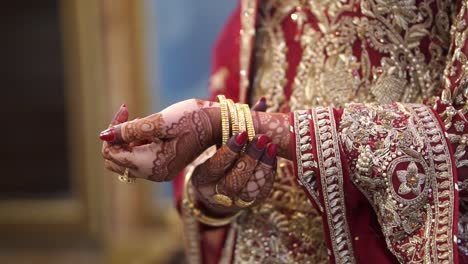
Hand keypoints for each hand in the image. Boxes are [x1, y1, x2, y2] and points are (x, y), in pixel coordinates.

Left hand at [100, 99, 220, 181]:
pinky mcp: (164, 166)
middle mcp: (153, 174)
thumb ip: (129, 129)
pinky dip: (138, 143)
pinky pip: (139, 158)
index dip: (112, 132)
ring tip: (145, 122)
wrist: (218, 124)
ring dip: (127, 140)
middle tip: (129, 116)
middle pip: (115, 161)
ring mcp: (159, 172)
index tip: (125, 110)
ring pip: (126, 160)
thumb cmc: (193, 119)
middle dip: (116, 138)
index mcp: (151, 164)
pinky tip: (150, 129)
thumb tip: (103, 135)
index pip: (112, 153)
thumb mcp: (160, 121)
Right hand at [190, 97, 277, 215]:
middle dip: (250, 157)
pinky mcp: (253, 202)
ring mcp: (236, 201)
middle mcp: (217, 194)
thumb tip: (262, 101)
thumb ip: (238, 124)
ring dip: (263, 165)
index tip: (242, 133)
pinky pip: (263, 189)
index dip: (230, 150)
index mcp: (203, 178)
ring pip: (251, 186)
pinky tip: (273, 156)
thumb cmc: (218, 159)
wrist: (218, 193)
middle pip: (235, 178)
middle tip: (262, 138)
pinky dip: (269, 172)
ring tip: (271, 146)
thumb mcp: (219, 144)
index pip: (216, 166)